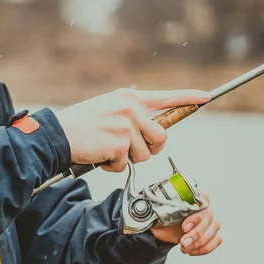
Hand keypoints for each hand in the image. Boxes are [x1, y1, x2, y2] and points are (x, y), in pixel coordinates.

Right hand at [54, 88, 210, 172]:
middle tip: (131, 150)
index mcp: (130, 98)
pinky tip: (100, 156)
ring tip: (108, 149)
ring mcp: (126, 126)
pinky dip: (113, 167)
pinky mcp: (119, 144)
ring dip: (127, 159)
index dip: (189, 97)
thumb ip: (132, 114)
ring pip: (144, 155)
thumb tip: (153, 130)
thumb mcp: (110, 107)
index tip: (205, 98)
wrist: (58, 134)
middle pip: (161, 137)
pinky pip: (126, 165)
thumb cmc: (83, 124)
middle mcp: (131, 109)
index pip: (166, 97)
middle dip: (150, 149)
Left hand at [150, 194, 221, 255]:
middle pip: (209, 218)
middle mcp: (203, 207)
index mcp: (193, 196)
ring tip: (185, 248)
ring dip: (199, 242)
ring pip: (213, 230)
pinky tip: (192, 251)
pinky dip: (205, 248)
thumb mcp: (158, 209)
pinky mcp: (210, 233)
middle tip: (183, 242)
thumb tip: (154, 207)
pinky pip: (216, 240)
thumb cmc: (161, 216)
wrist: (160, 228)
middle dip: (196, 234)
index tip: (184, 227)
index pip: (204, 199)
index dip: (196, 216)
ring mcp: (208, 220)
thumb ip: (161, 206)